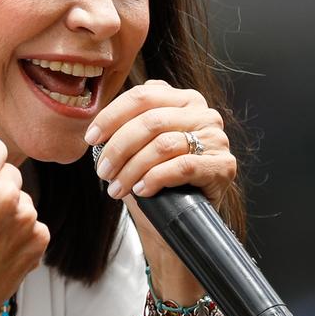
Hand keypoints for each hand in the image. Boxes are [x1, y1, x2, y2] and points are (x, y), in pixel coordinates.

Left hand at [86, 80, 236, 304]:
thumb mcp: (138, 147)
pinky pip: (182, 166)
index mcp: (182, 100)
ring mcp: (216, 139)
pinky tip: (141, 190)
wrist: (178, 220)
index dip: (111, 116)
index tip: (91, 138)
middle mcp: (204, 113)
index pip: (143, 96)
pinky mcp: (223, 166)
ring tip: (116, 187)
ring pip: (163, 145)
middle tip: (103, 171)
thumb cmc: (156, 181)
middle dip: (119, 148)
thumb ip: (126, 126)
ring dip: (132, 169)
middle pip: (151, 121)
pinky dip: (155, 179)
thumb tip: (97, 127)